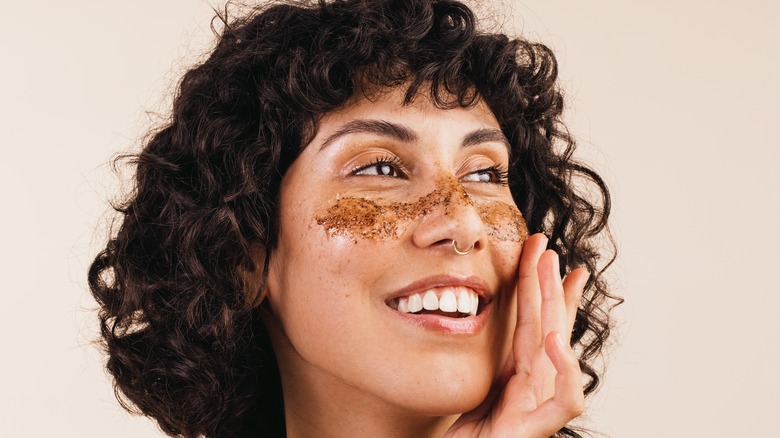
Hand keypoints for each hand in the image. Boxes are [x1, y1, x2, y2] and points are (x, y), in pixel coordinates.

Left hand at [445, 233, 588, 437]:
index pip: (534, 321)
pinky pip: (565, 399)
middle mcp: (535, 385)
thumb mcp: (473, 386)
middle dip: (551, 284)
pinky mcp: (537, 427)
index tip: (544, 253)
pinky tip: (555, 342)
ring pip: (558, 350)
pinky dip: (565, 371)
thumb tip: (474, 320)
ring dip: (559, 307)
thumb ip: (486, 361)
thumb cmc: (468, 436)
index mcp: (519, 373)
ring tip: (557, 273)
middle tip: (548, 246)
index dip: (541, 288)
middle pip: (548, 326)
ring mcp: (539, 405)